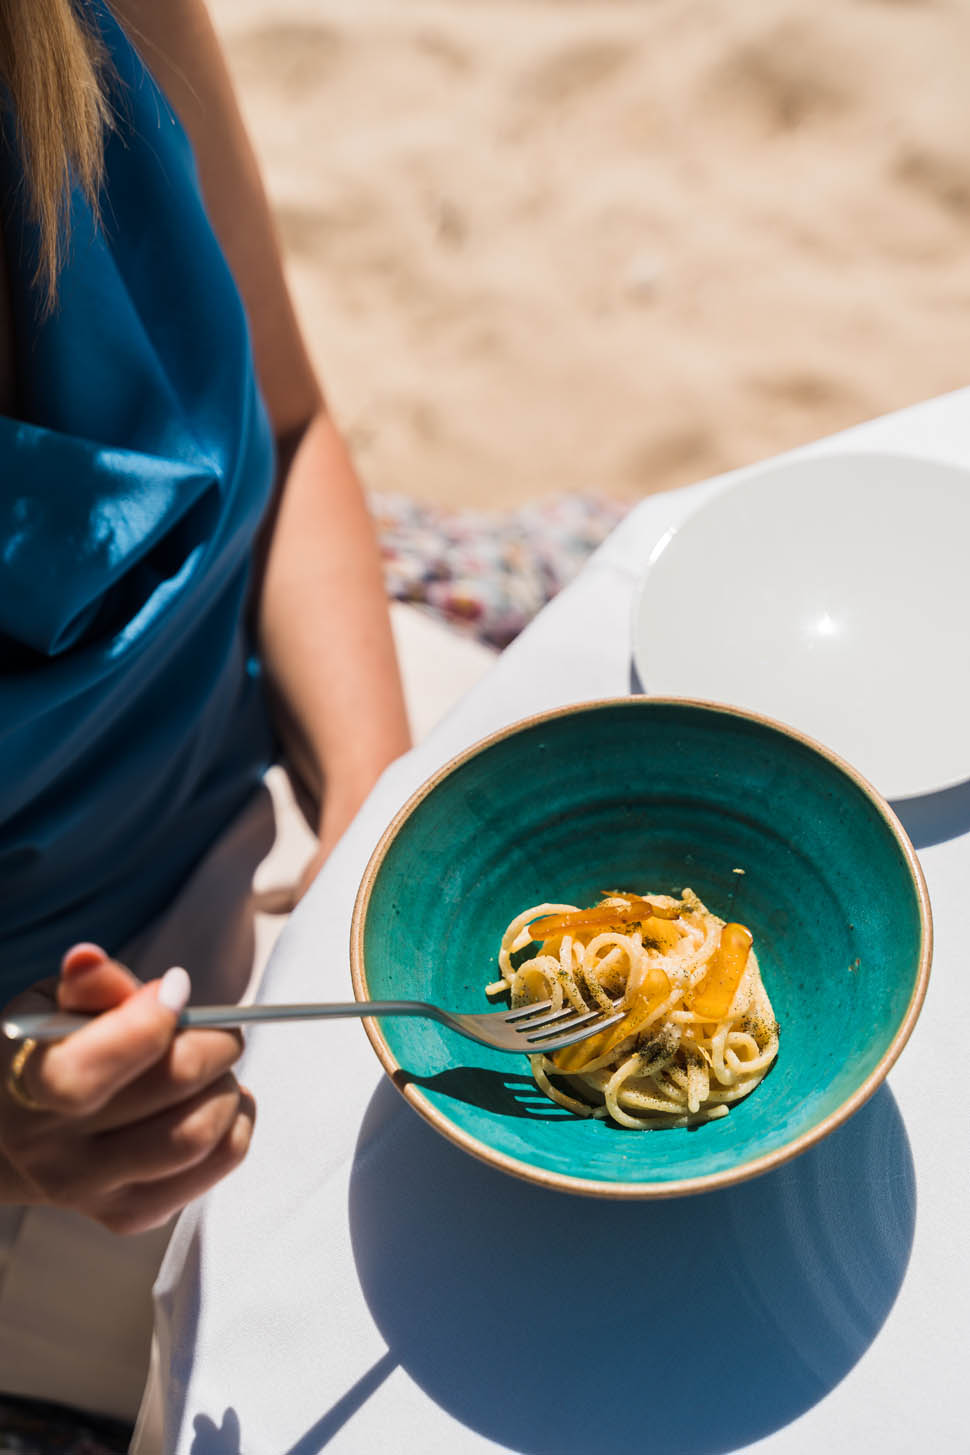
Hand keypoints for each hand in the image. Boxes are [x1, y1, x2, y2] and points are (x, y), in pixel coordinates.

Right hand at [0, 944, 254, 1233]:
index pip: (87, 1073)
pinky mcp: (129, 1214)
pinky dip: (236, 1128)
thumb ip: (84, 986)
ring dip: (229, 1088)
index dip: (149, 1022)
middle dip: (214, 1042)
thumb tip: (90, 961)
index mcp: (26, 1088)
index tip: (176, 988)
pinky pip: (213, 1169)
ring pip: (198, 1135)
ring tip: (215, 1068)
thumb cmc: (46, 1052)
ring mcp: (91, 1191)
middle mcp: (53, 1151)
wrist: (14, 1134)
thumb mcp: (51, 1006)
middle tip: (217, 1028)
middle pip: (169, 1088)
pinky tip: (220, 1102)